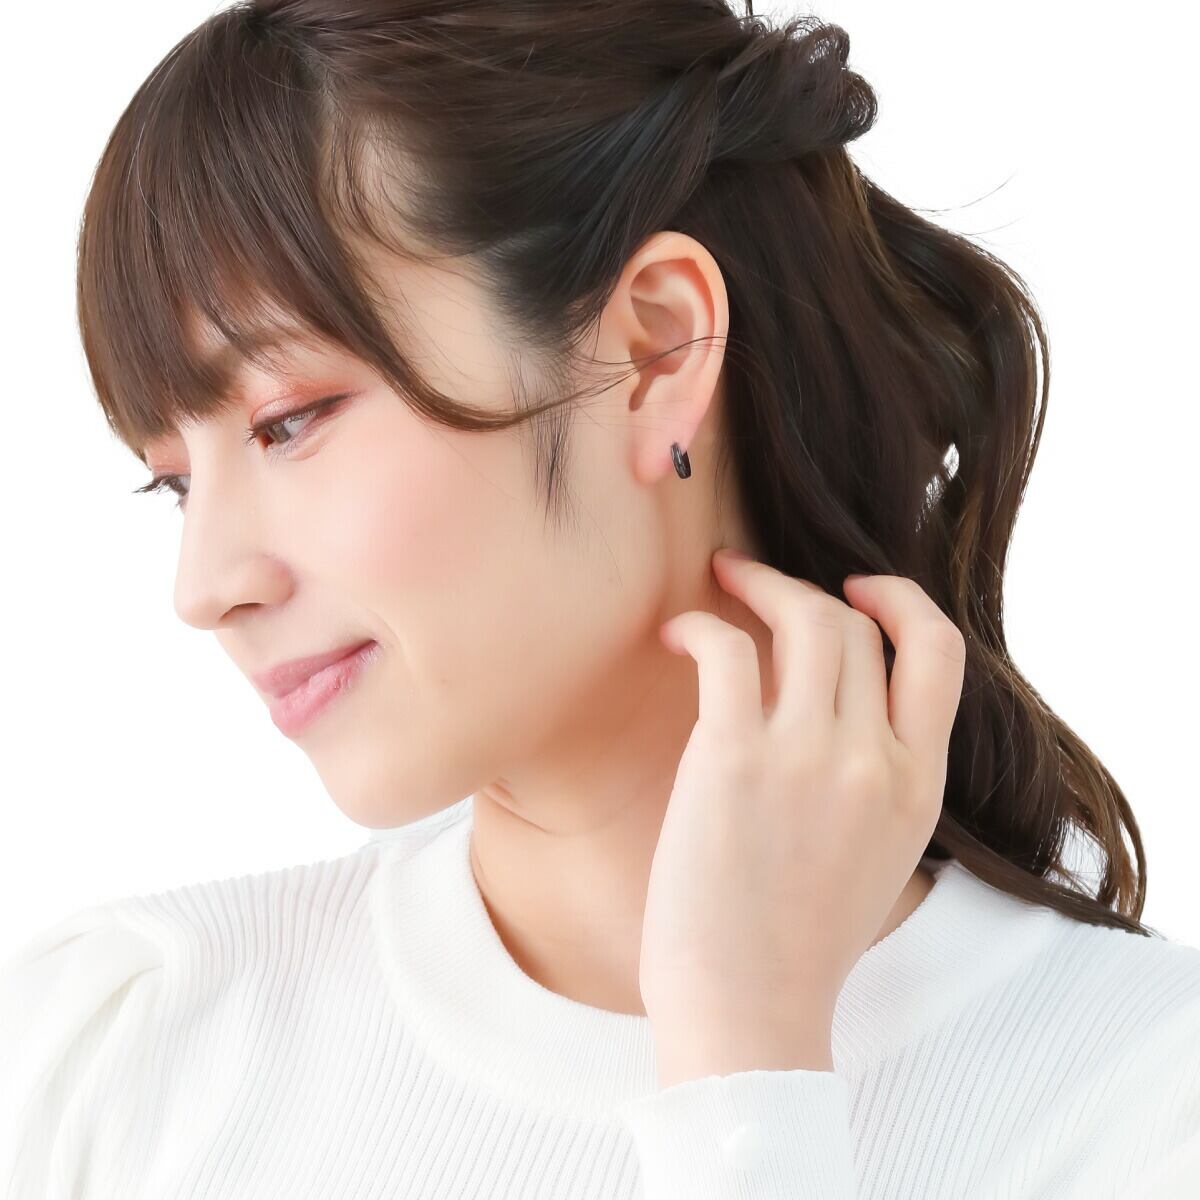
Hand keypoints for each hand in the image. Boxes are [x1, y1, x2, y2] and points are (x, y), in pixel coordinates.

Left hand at [641, 549, 966, 1084]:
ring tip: (720, 582)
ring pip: (805, 618)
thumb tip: (846, 709)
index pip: (941, 653)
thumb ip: (881, 779)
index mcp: (921, 787)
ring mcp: (809, 757)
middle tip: (756, 582)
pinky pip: (728, 650)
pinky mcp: (735, 759)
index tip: (858, 588)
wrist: (747, 1010)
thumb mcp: (879, 855)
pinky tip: (675, 633)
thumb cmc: (796, 939)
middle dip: (804, 588)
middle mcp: (877, 761)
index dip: (901, 601)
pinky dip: (700, 624)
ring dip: (758, 583)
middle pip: (856, 625)